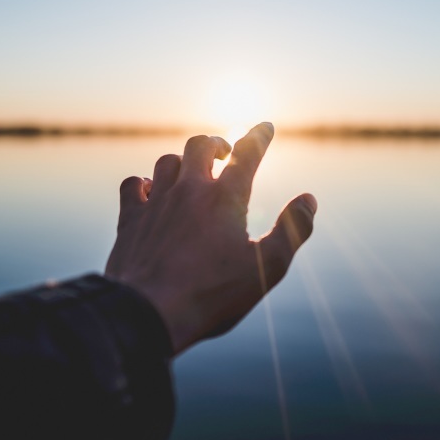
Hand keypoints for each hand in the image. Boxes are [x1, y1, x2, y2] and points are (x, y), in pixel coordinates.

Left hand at [105, 122, 316, 355]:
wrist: (149, 313)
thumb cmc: (213, 294)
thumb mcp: (267, 268)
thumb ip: (292, 230)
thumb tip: (309, 199)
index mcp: (225, 198)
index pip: (247, 153)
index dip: (258, 136)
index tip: (265, 127)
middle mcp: (189, 191)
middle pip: (200, 145)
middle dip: (216, 143)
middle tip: (224, 153)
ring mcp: (156, 203)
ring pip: (167, 161)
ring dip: (182, 162)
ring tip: (191, 173)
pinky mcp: (131, 220)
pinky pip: (134, 185)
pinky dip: (144, 182)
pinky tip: (150, 192)